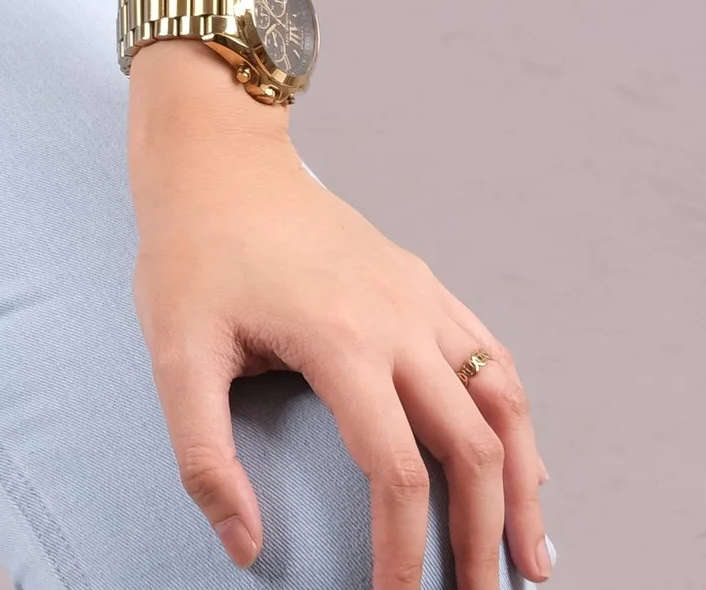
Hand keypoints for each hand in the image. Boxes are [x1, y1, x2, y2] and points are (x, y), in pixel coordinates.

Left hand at [131, 51, 549, 588]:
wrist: (216, 156)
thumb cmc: (192, 253)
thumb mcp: (175, 353)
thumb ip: (204, 457)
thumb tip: (244, 548)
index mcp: (341, 340)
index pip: (396, 471)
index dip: (404, 552)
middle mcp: (398, 318)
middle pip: (472, 446)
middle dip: (482, 536)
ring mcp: (419, 297)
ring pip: (501, 402)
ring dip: (523, 484)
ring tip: (530, 557)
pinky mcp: (422, 284)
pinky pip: (490, 358)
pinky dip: (515, 420)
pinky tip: (523, 467)